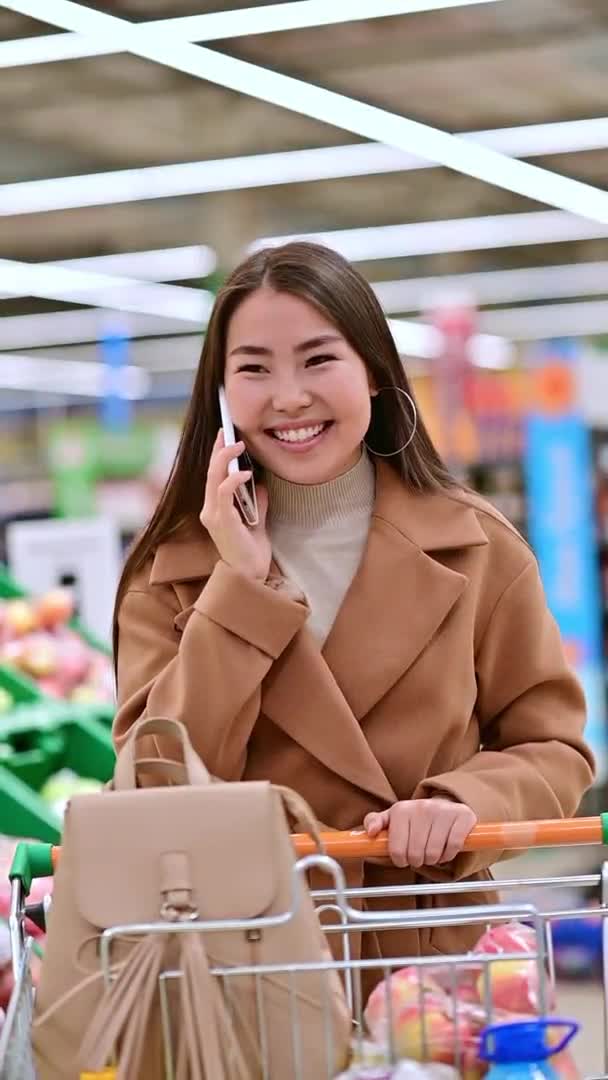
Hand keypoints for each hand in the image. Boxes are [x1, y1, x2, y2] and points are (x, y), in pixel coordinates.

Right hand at [200, 430, 271, 581]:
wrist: (251, 574)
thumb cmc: (252, 550)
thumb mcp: (256, 520)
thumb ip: (256, 502)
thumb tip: (261, 483)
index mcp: (215, 509)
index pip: (212, 476)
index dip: (217, 454)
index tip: (224, 436)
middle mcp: (209, 510)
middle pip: (210, 472)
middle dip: (218, 449)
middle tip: (228, 432)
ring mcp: (213, 515)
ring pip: (213, 478)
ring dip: (225, 459)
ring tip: (238, 445)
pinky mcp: (221, 521)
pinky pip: (224, 493)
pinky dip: (233, 480)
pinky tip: (245, 472)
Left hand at [363, 798, 476, 868]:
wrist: (445, 805)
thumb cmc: (415, 818)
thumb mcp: (392, 818)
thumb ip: (375, 822)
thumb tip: (370, 832)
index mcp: (401, 810)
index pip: (396, 850)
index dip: (400, 860)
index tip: (403, 858)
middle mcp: (422, 807)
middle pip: (415, 854)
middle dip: (417, 861)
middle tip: (419, 855)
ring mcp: (443, 811)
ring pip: (434, 853)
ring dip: (433, 859)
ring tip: (431, 851)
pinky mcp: (462, 816)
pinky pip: (453, 847)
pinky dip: (448, 855)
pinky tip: (445, 849)